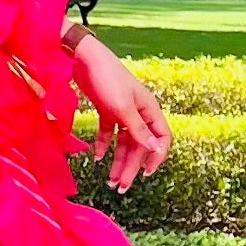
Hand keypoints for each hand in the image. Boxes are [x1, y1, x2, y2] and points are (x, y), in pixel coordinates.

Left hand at [72, 33, 170, 194]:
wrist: (83, 58)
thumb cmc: (107, 79)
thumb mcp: (123, 108)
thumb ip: (138, 130)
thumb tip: (154, 149)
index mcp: (149, 109)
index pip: (162, 138)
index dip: (156, 157)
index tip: (145, 174)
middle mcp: (139, 112)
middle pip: (140, 145)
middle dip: (131, 166)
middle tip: (121, 188)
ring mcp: (123, 111)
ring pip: (124, 142)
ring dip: (118, 161)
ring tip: (110, 181)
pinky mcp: (107, 108)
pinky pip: (109, 132)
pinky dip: (104, 145)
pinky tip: (98, 157)